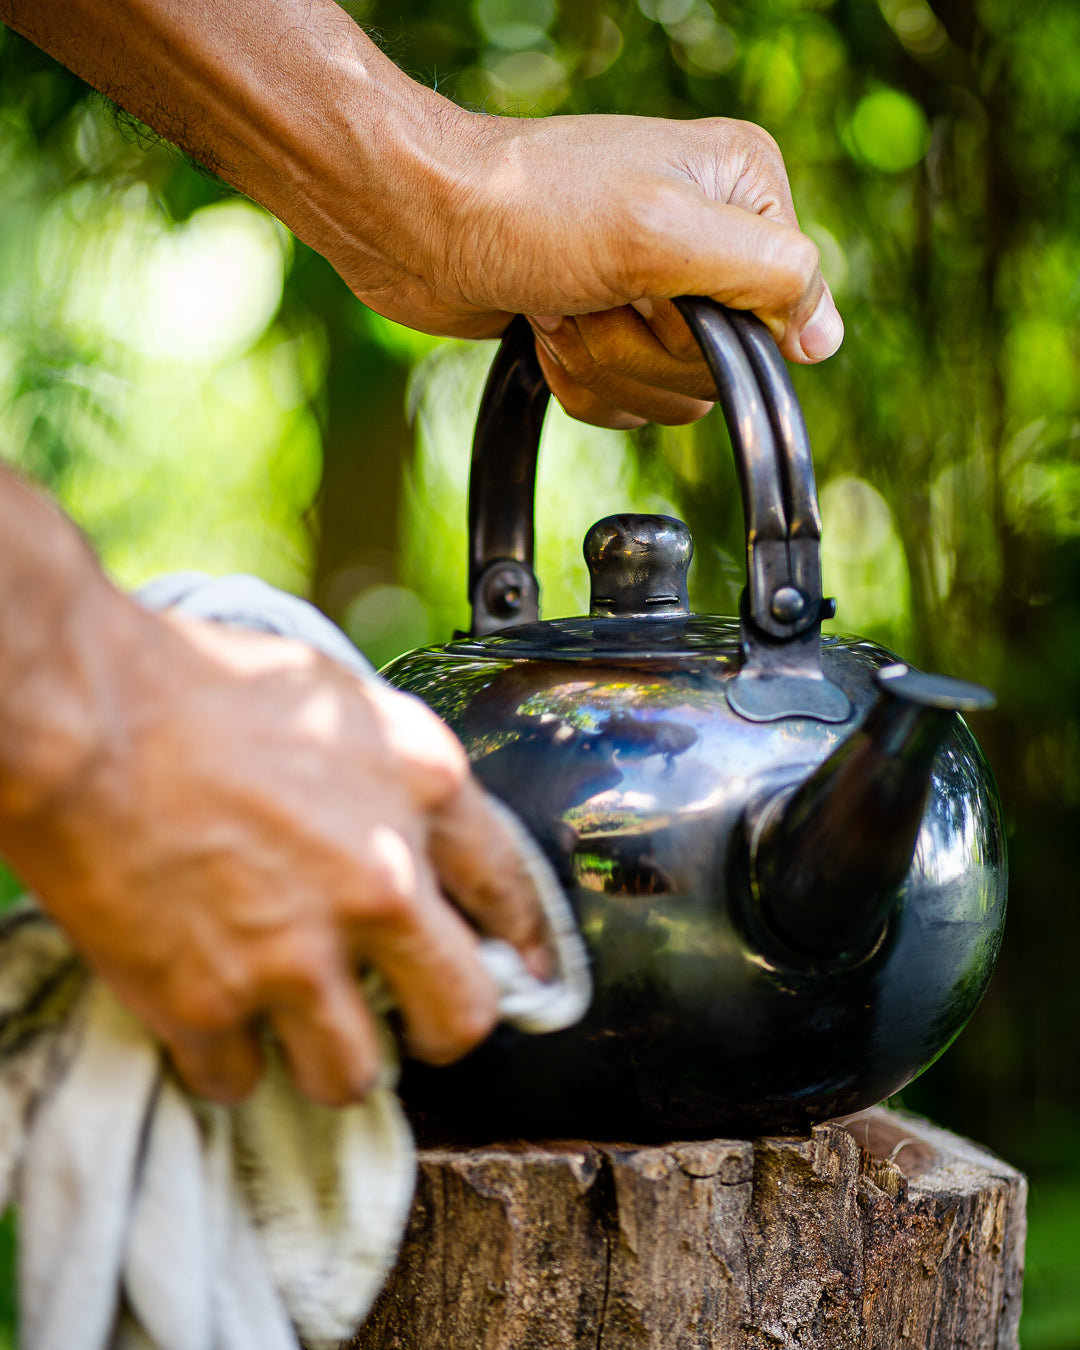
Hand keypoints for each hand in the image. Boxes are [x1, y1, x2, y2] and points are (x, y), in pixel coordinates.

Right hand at [3, 591, 550, 1106]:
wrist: (81, 711)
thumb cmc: (197, 682)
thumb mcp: (337, 698)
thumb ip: (393, 770)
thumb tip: (412, 822)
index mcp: (421, 791)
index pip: (511, 891)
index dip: (525, 942)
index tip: (522, 970)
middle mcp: (380, 882)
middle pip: (461, 1013)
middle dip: (440, 1026)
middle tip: (412, 1019)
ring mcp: (296, 952)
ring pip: (353, 1074)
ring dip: (330, 1057)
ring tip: (300, 1024)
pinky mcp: (207, 999)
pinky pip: (238, 1080)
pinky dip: (226, 1060)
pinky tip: (212, 1019)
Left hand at [337, 110, 843, 428]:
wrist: (416, 223)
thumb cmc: (526, 209)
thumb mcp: (662, 231)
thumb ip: (767, 275)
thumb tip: (824, 337)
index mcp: (742, 189)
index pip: (780, 313)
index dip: (708, 328)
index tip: (650, 290)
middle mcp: (708, 235)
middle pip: (718, 365)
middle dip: (642, 348)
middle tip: (593, 291)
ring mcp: (655, 285)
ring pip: (669, 392)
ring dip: (603, 361)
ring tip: (562, 301)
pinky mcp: (608, 325)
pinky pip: (624, 400)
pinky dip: (580, 378)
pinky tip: (547, 327)